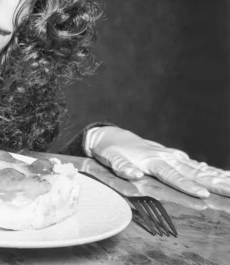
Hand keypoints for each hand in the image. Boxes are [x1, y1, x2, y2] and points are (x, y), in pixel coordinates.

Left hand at [85, 126, 229, 197]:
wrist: (112, 136)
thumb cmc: (110, 150)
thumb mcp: (110, 158)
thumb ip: (122, 167)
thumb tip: (134, 174)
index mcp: (152, 160)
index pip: (172, 175)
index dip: (187, 185)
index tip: (204, 194)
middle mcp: (166, 157)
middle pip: (193, 172)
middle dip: (213, 182)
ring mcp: (172, 156)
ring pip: (199, 168)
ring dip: (218, 176)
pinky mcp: (174, 157)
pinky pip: (196, 166)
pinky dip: (212, 171)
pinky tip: (226, 176)